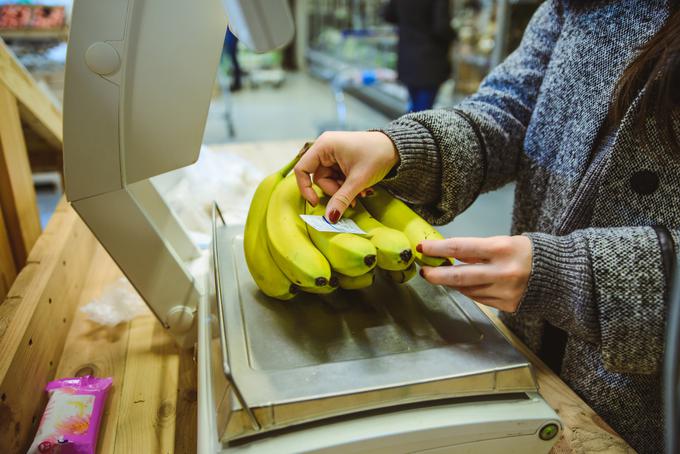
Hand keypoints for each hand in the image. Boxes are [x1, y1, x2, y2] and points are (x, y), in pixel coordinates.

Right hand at [294, 131, 397, 221]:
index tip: (316, 203)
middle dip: (335, 191)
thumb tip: (329, 218)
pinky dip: (347, 186)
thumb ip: (341, 199)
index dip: (305, 188)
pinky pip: (337, 177)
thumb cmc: (377, 155)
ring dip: (343, 191)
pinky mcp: (341, 160)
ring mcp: (333, 154)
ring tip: (360, 194)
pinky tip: (361, 189)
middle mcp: (326, 148)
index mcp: (324, 146)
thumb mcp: (358, 180)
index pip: (302, 169)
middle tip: (352, 199)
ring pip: (329, 180)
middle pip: (318, 178)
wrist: (397, 147)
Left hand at [418, 235, 532, 312]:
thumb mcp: (504, 242)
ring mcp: (505, 292)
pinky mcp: (507, 306)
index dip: (438, 249)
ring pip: (467, 290)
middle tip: (424, 272)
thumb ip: (478, 250)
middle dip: (436, 275)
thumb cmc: (529, 253)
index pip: (461, 248)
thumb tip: (450, 253)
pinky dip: (470, 291)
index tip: (423, 248)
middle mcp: (502, 272)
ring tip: (446, 276)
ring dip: (453, 284)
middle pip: (459, 276)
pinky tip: (467, 284)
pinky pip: (480, 298)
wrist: (560, 275)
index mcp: (501, 249)